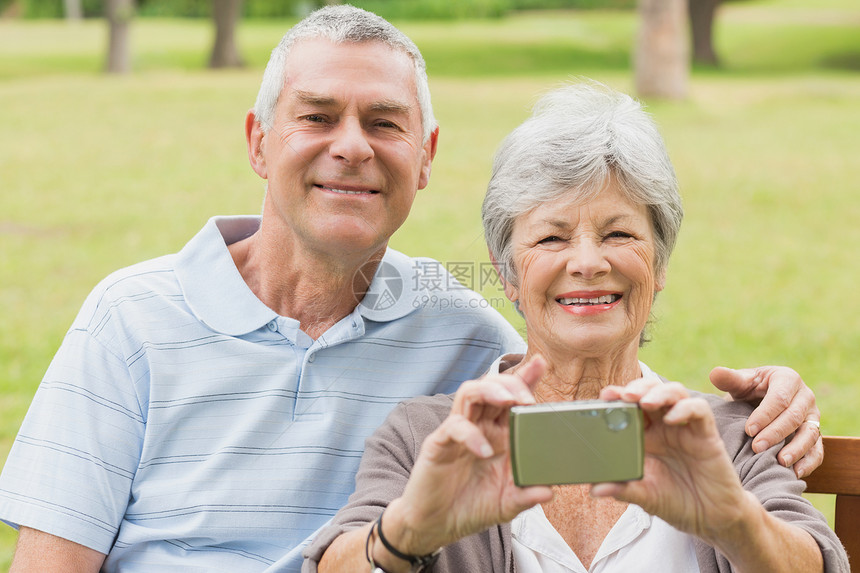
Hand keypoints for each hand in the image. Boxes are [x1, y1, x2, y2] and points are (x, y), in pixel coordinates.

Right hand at [384, 356, 553, 556]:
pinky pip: (454, 427)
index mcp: (499, 435)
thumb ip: (527, 496)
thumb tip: (551, 491)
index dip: (526, 378)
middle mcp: (479, 427)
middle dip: (511, 383)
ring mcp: (458, 432)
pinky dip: (470, 434)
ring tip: (508, 401)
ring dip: (490, 391)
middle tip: (527, 397)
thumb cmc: (470, 507)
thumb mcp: (506, 505)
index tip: (540, 363)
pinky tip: (484, 451)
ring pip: (470, 393)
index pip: (512, 398)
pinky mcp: (439, 443)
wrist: (435, 526)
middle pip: (492, 387)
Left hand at [595, 379, 751, 541]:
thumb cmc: (676, 502)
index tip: (605, 396)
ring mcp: (685, 428)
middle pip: (650, 391)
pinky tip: (672, 419)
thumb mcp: (645, 497)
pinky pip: (699, 410)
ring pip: (675, 392)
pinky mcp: (707, 435)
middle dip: (637, 388)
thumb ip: (622, 489)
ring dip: (659, 392)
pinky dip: (685, 408)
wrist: (711, 518)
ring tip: (645, 402)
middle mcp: (664, 427)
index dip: (618, 397)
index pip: (630, 406)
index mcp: (645, 435)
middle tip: (625, 395)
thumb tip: (594, 490)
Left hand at [709, 366, 821, 476]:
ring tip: (781, 462)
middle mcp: (805, 397)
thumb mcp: (740, 382)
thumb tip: (715, 373)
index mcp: (788, 379)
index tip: (748, 430)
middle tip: (757, 448)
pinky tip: (795, 473)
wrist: (760, 401)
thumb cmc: (749, 390)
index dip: (765, 415)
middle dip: (775, 434)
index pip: (779, 398)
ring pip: (810, 434)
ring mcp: (813, 416)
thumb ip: (729, 379)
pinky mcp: (815, 434)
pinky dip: (809, 462)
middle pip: (794, 417)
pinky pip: (817, 450)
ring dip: (796, 449)